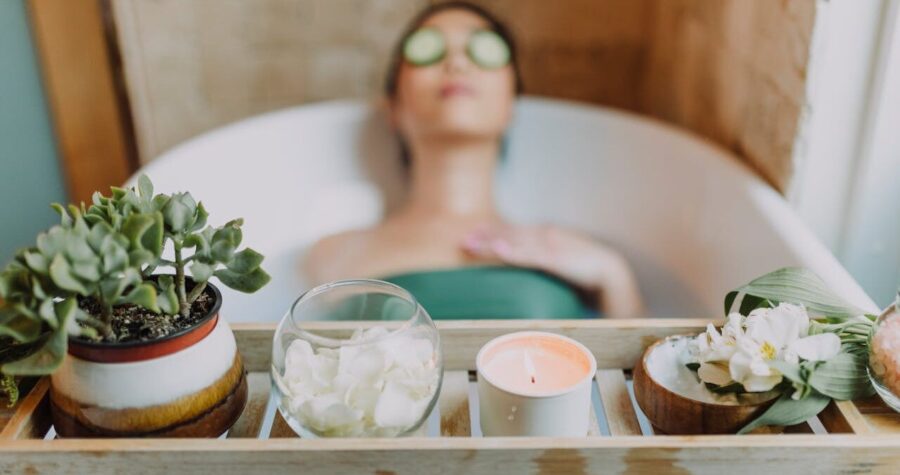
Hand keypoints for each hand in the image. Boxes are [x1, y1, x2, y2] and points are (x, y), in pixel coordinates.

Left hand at [461, 224, 643, 316]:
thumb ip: (543, 262)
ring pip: (515, 242)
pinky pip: (531, 256)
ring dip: (492, 243)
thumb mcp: (559, 264)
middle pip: (510, 234)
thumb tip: (528, 272)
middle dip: (486, 236)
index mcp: (547, 235)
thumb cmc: (585, 270)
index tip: (474, 232)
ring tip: (472, 244)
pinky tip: (500, 251)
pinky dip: (514, 252)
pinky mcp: (557, 258)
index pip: (515, 231)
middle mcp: (546, 235)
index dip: (493, 231)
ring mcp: (551, 245)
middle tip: (463, 240)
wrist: (612, 271)